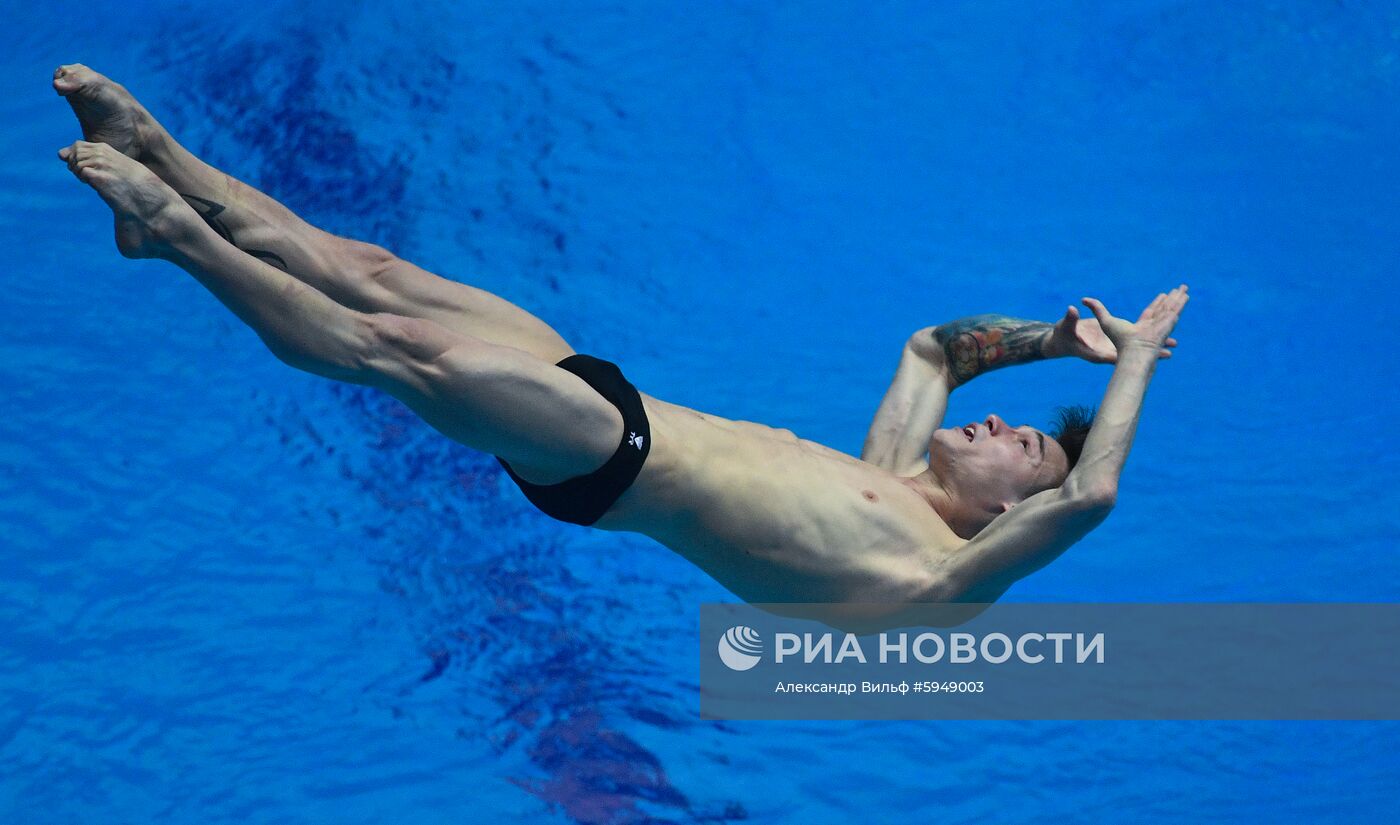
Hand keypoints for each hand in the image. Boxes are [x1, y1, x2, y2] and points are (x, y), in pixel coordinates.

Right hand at [1046, 305, 1175, 362]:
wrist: (1063, 341)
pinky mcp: (1115, 340)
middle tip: (1170, 354)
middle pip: (1132, 355)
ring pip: (1137, 346)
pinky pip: (1135, 337)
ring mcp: (1113, 347)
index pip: (1117, 356)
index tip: (1145, 359)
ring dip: (1153, 344)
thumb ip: (1070, 319)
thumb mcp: (1066, 328)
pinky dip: (1147, 335)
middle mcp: (1108, 352)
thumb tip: (1072, 309)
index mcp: (1097, 352)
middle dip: (1150, 354)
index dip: (1133, 357)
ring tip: (1175, 343)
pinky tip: (1158, 332)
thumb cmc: (1063, 336)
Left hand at [1081, 285, 1189, 351]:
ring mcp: (1161, 325)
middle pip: (1164, 309)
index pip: (1152, 312)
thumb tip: (1083, 299)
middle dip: (1171, 299)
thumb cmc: (1116, 341)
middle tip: (1179, 289)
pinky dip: (1180, 303)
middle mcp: (1153, 326)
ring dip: (1178, 298)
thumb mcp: (1104, 320)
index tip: (1163, 295)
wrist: (1128, 353)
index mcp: (1141, 327)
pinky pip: (1174, 310)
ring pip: (1171, 308)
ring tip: (1185, 288)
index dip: (1157, 303)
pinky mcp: (1167, 324)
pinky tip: (1185, 296)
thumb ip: (1097, 309)